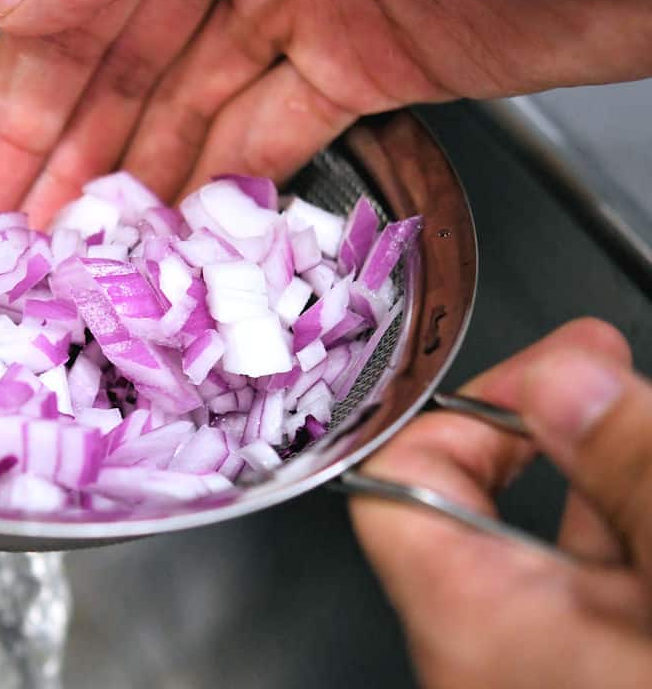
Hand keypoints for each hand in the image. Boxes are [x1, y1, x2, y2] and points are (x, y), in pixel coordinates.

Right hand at [0, 0, 651, 234]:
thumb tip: (13, 2)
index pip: (74, 11)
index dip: (18, 108)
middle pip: (127, 70)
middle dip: (68, 163)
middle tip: (24, 254)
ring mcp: (311, 6)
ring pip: (195, 109)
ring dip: (139, 185)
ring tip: (93, 264)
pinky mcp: (375, 60)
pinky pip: (278, 130)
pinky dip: (230, 180)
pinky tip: (189, 230)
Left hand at [350, 318, 651, 687]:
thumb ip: (635, 476)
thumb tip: (566, 380)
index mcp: (480, 630)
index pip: (401, 486)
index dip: (462, 413)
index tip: (549, 372)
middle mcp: (496, 664)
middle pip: (495, 509)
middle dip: (566, 432)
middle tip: (613, 370)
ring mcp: (553, 676)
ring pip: (570, 558)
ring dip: (618, 486)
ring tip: (640, 414)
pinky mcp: (598, 679)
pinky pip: (607, 604)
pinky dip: (638, 548)